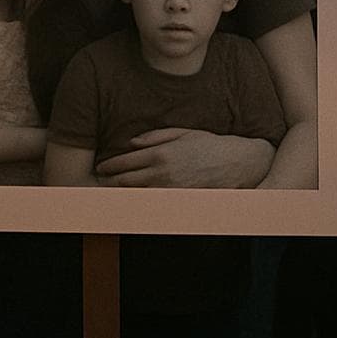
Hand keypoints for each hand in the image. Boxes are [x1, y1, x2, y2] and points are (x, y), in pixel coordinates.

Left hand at [94, 128, 272, 187]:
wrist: (236, 163)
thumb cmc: (209, 144)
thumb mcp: (181, 132)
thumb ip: (154, 137)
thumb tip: (131, 143)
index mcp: (160, 154)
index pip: (125, 163)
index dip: (109, 166)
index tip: (100, 168)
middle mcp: (163, 174)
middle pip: (126, 182)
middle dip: (110, 182)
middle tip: (100, 182)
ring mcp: (170, 191)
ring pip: (137, 197)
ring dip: (122, 196)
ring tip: (110, 194)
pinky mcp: (179, 202)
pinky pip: (154, 205)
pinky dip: (141, 204)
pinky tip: (134, 202)